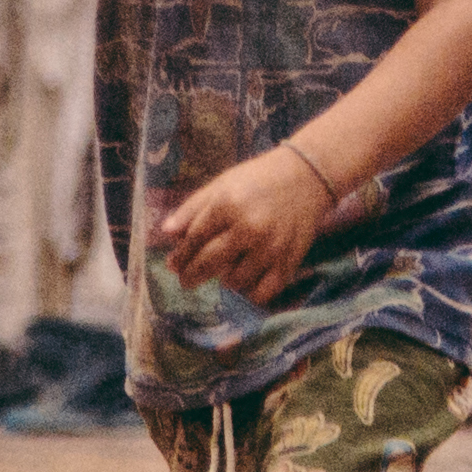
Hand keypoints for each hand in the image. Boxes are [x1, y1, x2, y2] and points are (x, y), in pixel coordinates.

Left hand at [148, 147, 332, 304]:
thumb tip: (166, 233)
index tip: (173, 265)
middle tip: (187, 280)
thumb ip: (192, 209)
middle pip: (209, 263)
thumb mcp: (221, 185)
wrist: (305, 177)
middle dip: (192, 275)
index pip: (194, 239)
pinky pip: (263, 292)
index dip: (180, 256)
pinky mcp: (289, 261)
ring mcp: (270, 247)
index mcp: (228, 204)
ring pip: (234, 281)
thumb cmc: (256, 180)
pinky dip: (250, 293)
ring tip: (221, 273)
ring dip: (223, 280)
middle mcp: (249, 227)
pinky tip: (245, 284)